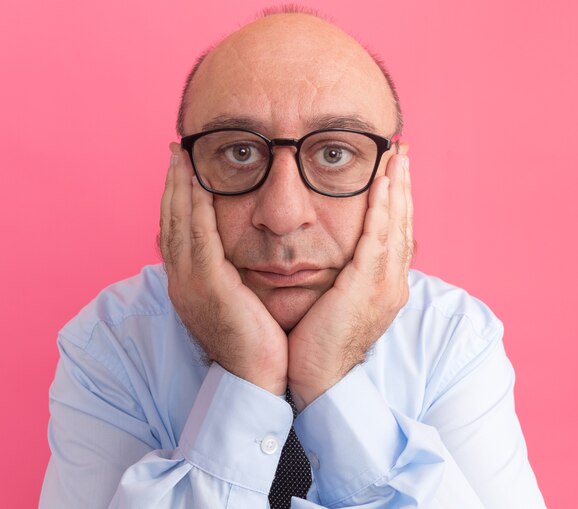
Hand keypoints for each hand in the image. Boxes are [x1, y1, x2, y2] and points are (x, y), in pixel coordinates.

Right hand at [160, 146, 287, 394]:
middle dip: (172, 184)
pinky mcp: (209, 285)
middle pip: (171, 221)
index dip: (175, 198)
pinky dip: (197, 206)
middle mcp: (180, 280)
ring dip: (180, 187)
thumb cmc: (252, 340)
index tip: (180, 170)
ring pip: (180, 223)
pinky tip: (200, 182)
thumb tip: (228, 256)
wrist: (254, 377)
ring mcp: (190, 282)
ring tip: (182, 156)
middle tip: (175, 151)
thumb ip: (225, 276)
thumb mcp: (232, 302)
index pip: (176, 231)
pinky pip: (200, 236)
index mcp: (186, 283)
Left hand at [287, 154, 413, 410]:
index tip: (393, 171)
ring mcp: (385, 285)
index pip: (395, 233)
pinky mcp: (367, 287)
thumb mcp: (337, 303)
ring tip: (397, 154)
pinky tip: (382, 182)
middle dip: (403, 185)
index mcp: (385, 286)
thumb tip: (335, 255)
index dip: (397, 200)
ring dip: (397, 187)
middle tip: (402, 150)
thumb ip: (343, 276)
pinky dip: (382, 208)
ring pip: (395, 225)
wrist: (317, 380)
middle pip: (402, 222)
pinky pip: (377, 238)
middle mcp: (393, 282)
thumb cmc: (318, 343)